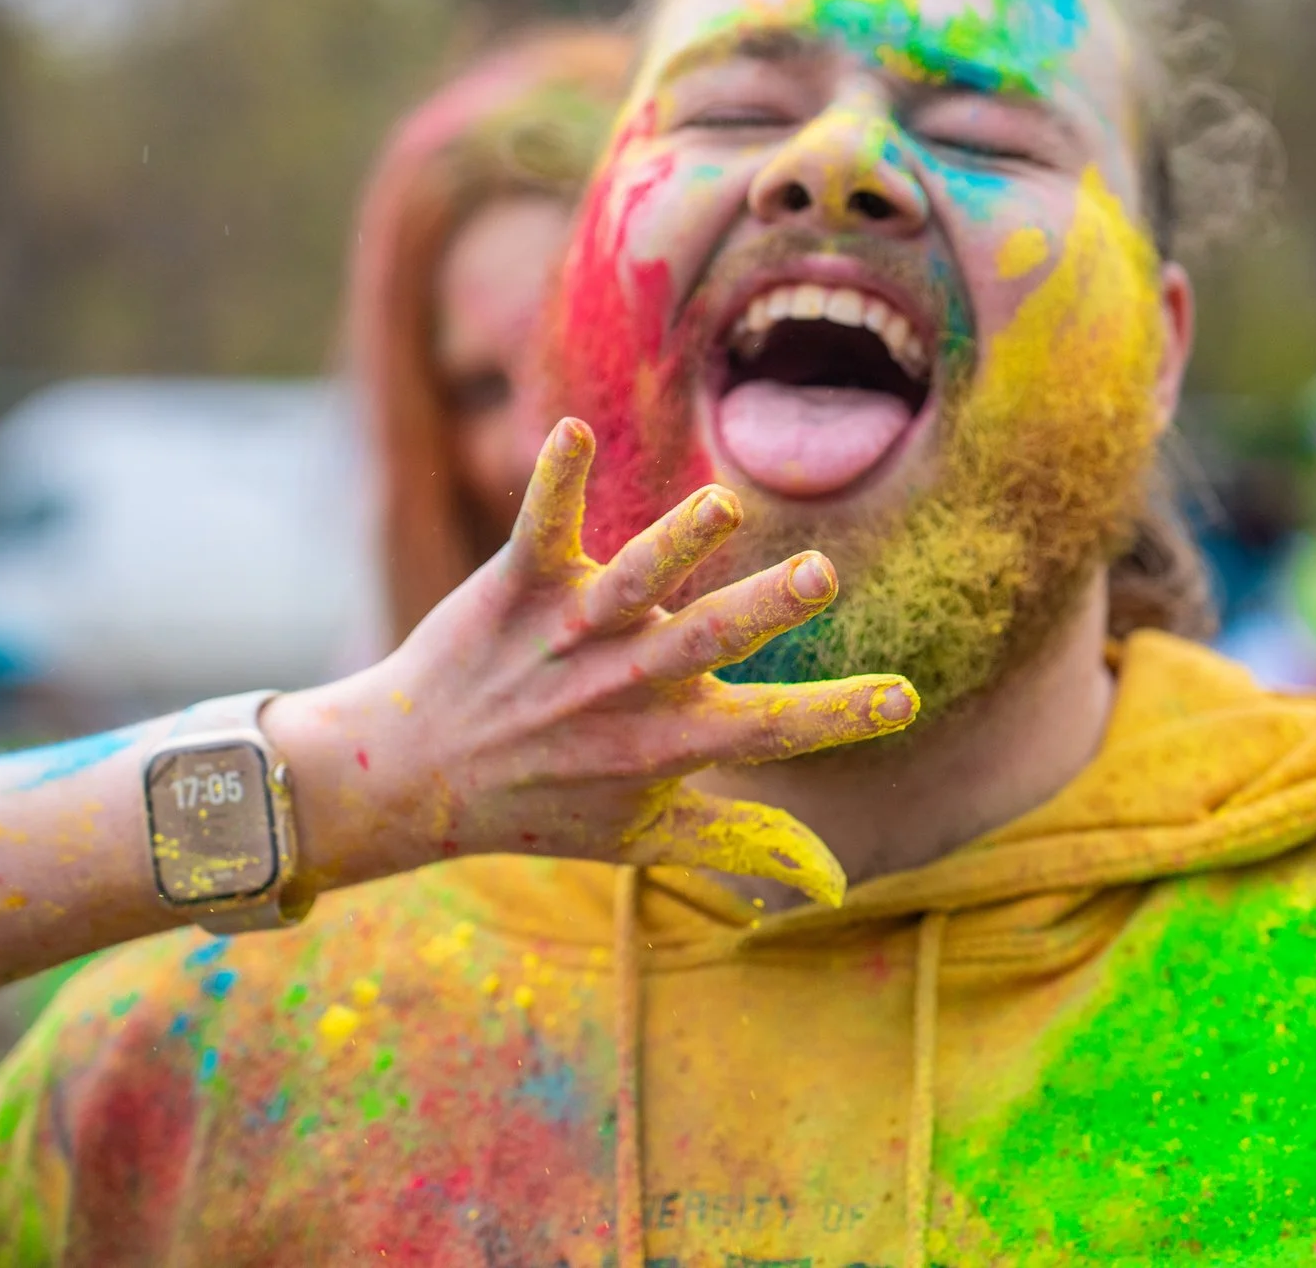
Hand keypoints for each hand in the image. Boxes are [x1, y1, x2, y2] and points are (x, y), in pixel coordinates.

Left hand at [267, 418, 915, 905]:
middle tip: (821, 575)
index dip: (840, 715)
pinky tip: (572, 433)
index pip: (770, 730)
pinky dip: (554, 482)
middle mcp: (625, 684)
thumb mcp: (646, 837)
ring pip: (633, 578)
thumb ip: (745, 844)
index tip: (905, 698)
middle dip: (765, 606)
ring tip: (723, 505)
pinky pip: (540, 528)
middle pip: (708, 638)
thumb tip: (834, 883)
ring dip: (676, 540)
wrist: (410, 774)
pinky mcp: (518, 585)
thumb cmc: (544, 804)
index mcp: (668, 742)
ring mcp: (571, 632)